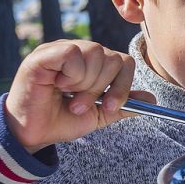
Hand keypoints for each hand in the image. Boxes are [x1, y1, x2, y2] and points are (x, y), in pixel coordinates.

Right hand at [5, 39, 153, 152]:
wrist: (32, 134)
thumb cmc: (61, 121)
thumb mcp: (99, 115)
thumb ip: (123, 104)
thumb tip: (152, 100)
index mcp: (94, 64)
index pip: (125, 62)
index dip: (122, 85)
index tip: (110, 106)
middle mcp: (80, 52)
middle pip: (113, 57)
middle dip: (101, 88)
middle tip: (80, 105)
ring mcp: (62, 49)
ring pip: (95, 53)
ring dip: (85, 84)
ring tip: (69, 97)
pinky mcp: (45, 54)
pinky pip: (73, 54)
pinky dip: (71, 75)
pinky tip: (57, 85)